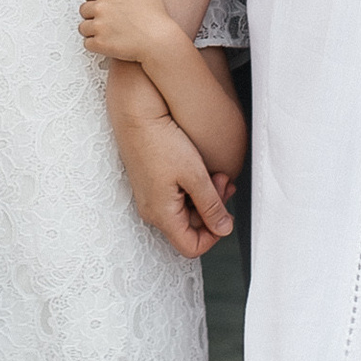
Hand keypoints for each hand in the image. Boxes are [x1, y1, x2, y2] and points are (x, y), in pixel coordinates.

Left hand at [77, 0, 183, 70]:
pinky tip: (108, 41)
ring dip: (92, 29)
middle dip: (93, 13)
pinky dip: (95, 44)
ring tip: (108, 31)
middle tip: (108, 19)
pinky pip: (87, 43)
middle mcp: (101, 8)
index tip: (97, 0)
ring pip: (83, 27)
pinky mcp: (100, 44)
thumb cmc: (155, 16)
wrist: (159, 41)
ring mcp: (99, 26)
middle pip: (83, 9)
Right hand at [108, 65, 233, 257]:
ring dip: (205, 196)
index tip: (226, 215)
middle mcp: (152, 210)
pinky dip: (193, 187)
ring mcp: (150, 197)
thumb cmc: (161, 141)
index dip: (213, 236)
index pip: (191, 247)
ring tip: (216, 172)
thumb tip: (224, 228)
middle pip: (191, 227)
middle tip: (224, 181)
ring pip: (185, 210)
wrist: (135, 114)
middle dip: (213, 209)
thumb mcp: (194, 175)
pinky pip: (176, 197)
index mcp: (161, 214)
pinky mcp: (150, 183)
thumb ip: (211, 205)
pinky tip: (200, 169)